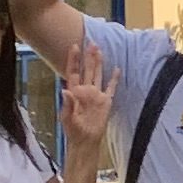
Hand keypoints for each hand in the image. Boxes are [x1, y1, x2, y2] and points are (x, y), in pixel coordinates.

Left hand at [52, 39, 116, 163]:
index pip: (73, 72)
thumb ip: (67, 104)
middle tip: (91, 42)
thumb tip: (65, 91)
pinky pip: (111, 87)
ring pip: (97, 75)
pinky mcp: (106, 101)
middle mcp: (85, 91)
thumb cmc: (74, 130)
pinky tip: (116, 69)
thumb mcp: (68, 118)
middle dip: (88, 56)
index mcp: (74, 92)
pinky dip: (114, 78)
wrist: (86, 140)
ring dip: (98, 63)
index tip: (74, 47)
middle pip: (87, 70)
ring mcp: (96, 95)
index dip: (73, 60)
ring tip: (99, 50)